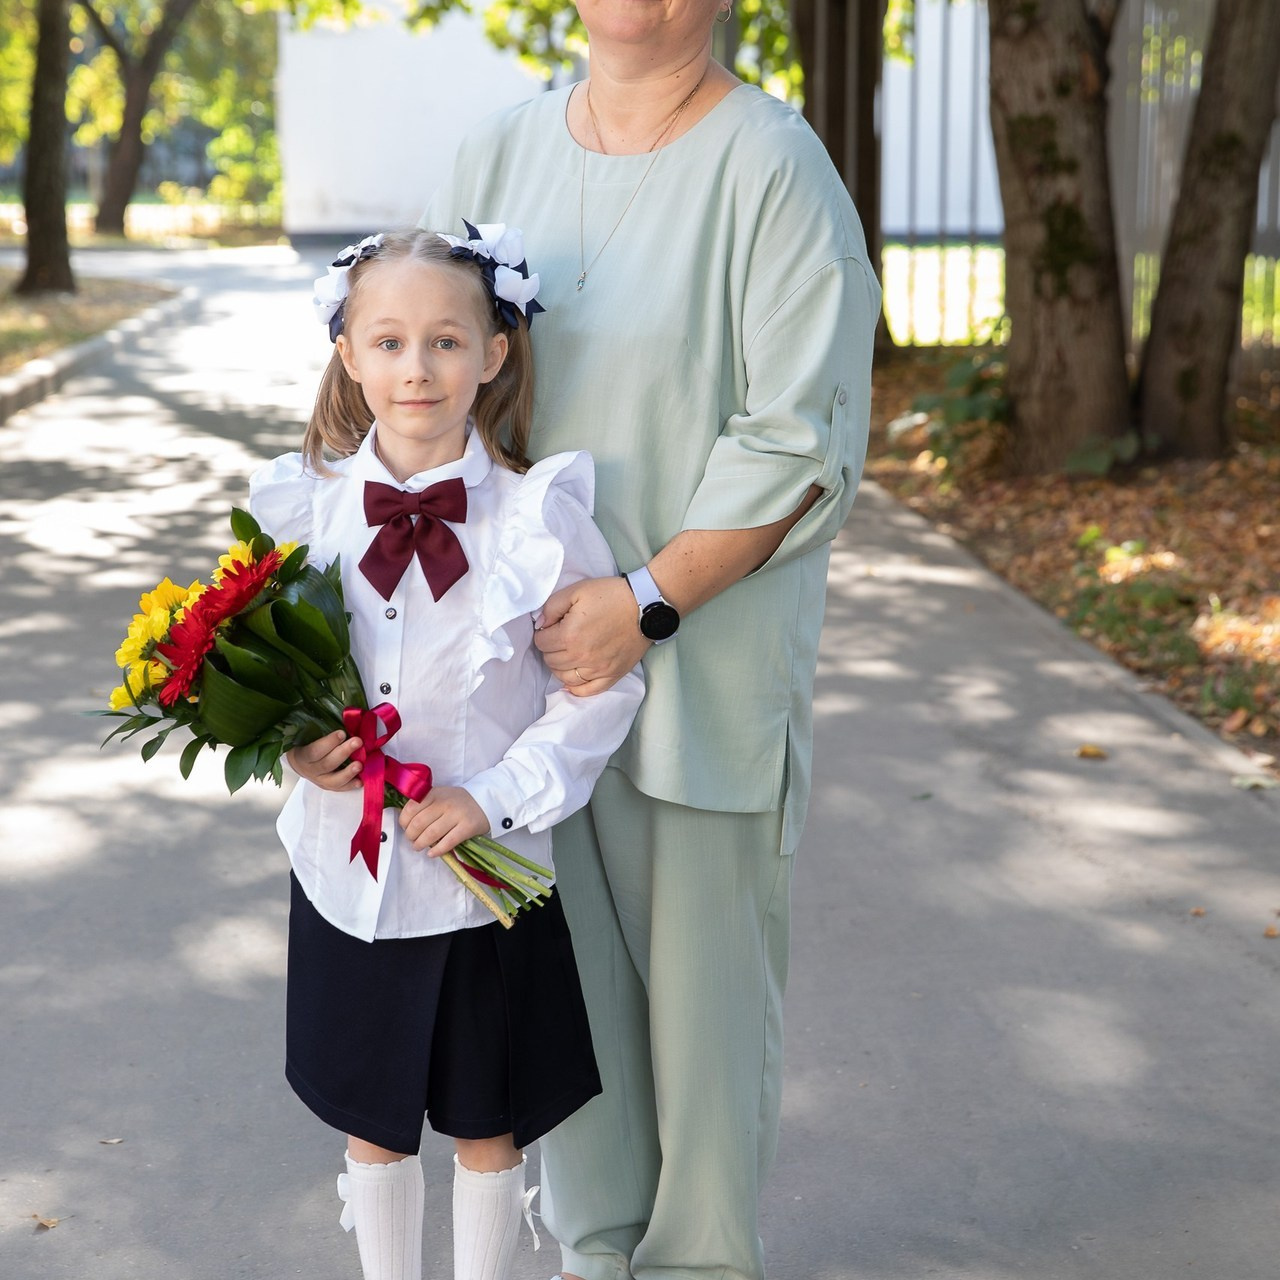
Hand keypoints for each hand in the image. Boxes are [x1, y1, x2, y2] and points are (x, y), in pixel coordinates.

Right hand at [286, 730, 362, 791]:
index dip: (328, 742)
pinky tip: (361, 781)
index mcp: (303, 755)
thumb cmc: (307, 745)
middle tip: (358, 742)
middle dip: (344, 752)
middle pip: (326, 764)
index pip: (314, 750)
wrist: (301, 763)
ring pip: (333, 780)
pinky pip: (340, 788)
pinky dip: (351, 785)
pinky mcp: (328, 787)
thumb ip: (321, 730)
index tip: (342, 733)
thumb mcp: (308, 736)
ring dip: (348, 773)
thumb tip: (345, 720)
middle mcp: (310, 770)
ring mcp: (320, 780)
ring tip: (360, 765)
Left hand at [399, 786, 489, 856]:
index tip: (405, 827)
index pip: (411, 808)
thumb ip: (424, 804)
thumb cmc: (457, 801)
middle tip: (412, 840)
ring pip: (431, 834)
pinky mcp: (468, 827)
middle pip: (419, 823)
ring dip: (420, 844)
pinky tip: (431, 854)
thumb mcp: (440, 795)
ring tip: (418, 847)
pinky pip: (448, 842)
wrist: (485, 801)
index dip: (404, 821)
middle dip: (411, 835)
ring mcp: (457, 815)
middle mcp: (445, 803)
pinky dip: (437, 851)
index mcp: (435, 793)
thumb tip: (406, 822)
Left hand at [534, 575, 649, 696]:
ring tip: (567, 653)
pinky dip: (576, 688)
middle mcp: (581, 656)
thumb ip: (551, 607)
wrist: (645, 606)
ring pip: (564, 677)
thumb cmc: (611, 595)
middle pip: (550, 661)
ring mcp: (597, 669)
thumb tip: (540, 625)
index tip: (553, 626)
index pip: (541, 643)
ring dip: (560, 666)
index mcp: (569, 635)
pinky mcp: (612, 675)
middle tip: (560, 637)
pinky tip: (573, 680)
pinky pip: (588, 690)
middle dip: (550, 648)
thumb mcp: (577, 590)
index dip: (543, 632)